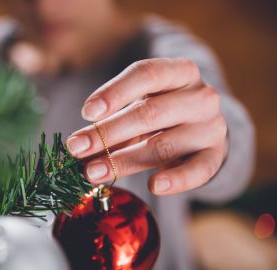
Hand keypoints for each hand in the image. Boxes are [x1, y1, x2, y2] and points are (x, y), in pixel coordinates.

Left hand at [66, 58, 227, 194]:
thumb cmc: (161, 111)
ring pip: (164, 145)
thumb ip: (113, 118)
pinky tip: (153, 186)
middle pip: (149, 113)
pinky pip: (199, 170)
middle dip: (107, 133)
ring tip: (93, 173)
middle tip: (77, 148)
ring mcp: (211, 127)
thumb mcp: (140, 104)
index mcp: (179, 72)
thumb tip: (77, 145)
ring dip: (124, 160)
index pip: (146, 74)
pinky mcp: (216, 156)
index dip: (115, 92)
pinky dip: (177, 180)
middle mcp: (200, 96)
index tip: (87, 113)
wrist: (201, 127)